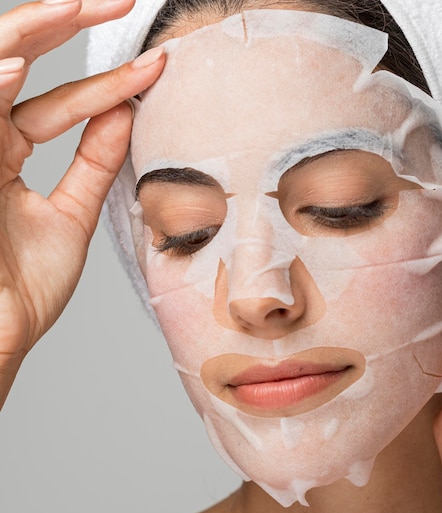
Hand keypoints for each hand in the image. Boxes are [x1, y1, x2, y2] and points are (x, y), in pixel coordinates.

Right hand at [0, 0, 164, 404]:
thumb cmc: (25, 285)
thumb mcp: (71, 216)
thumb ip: (94, 164)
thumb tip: (128, 113)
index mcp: (7, 158)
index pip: (58, 105)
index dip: (106, 84)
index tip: (157, 67)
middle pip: (19, 70)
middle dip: (61, 29)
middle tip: (111, 1)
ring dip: (28, 34)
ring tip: (74, 5)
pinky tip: (20, 60)